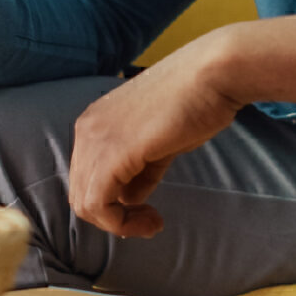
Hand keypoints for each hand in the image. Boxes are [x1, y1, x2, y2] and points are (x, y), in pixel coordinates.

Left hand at [69, 33, 244, 237]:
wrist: (214, 72)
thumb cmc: (197, 98)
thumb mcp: (161, 140)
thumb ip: (141, 168)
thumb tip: (130, 198)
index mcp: (96, 121)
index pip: (86, 176)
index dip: (112, 202)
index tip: (148, 211)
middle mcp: (87, 129)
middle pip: (81, 192)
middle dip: (114, 216)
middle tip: (150, 221)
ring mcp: (96, 140)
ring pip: (85, 203)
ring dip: (119, 223)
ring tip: (153, 223)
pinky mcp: (112, 154)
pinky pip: (99, 205)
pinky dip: (122, 223)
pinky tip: (152, 220)